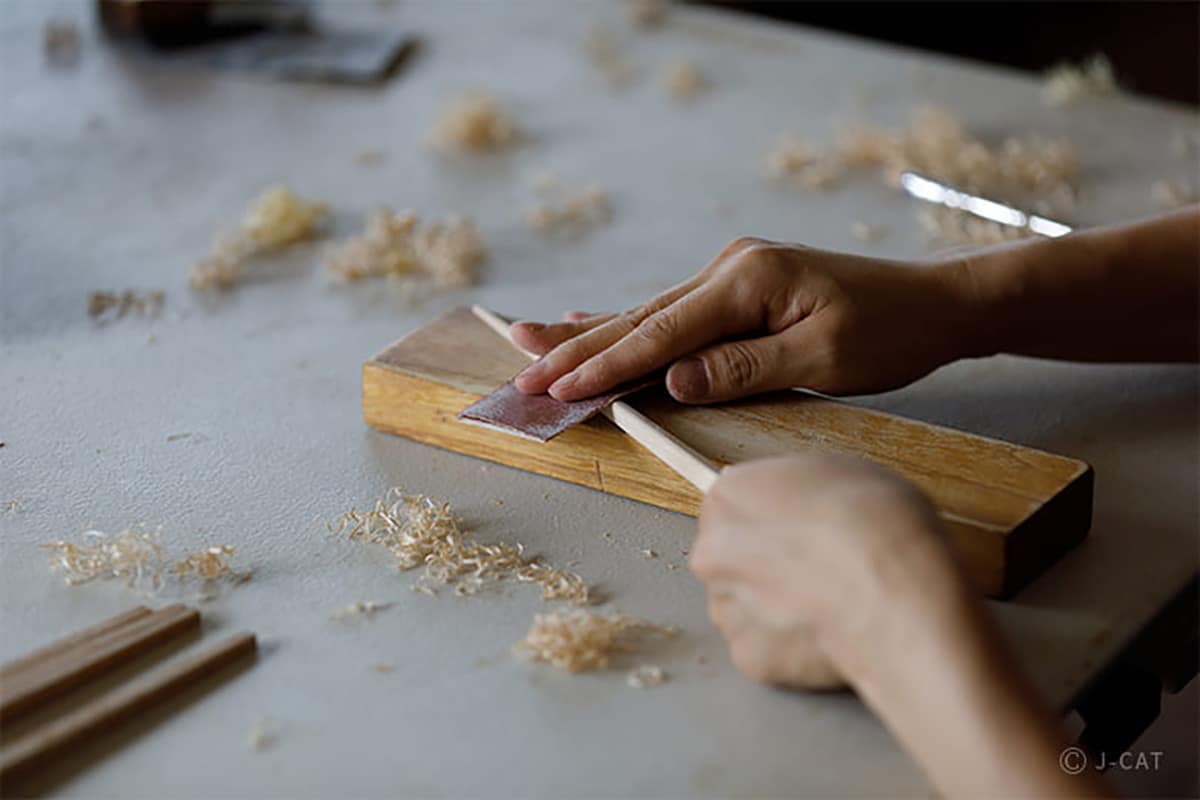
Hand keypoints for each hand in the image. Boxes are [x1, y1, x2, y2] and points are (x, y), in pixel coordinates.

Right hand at [511, 237, 972, 402]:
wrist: (934, 304)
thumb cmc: (890, 332)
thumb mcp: (823, 357)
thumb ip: (743, 368)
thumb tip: (672, 381)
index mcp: (748, 279)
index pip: (663, 333)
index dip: (606, 364)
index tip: (557, 388)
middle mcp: (730, 268)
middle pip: (641, 317)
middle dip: (577, 349)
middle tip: (521, 371)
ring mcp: (731, 275)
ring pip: (648, 313)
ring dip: (589, 334)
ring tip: (530, 343)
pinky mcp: (738, 289)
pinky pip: (671, 313)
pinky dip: (626, 324)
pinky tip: (588, 320)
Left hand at [689, 453, 970, 690]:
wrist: (897, 593)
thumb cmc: (878, 525)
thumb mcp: (841, 472)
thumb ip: (799, 491)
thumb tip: (799, 506)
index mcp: (729, 497)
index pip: (735, 506)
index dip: (773, 520)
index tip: (799, 531)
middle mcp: (712, 552)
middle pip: (732, 559)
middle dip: (767, 566)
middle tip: (818, 571)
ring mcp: (726, 608)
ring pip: (746, 607)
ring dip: (777, 608)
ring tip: (830, 604)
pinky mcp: (749, 656)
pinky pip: (768, 649)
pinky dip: (794, 647)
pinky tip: (830, 633)